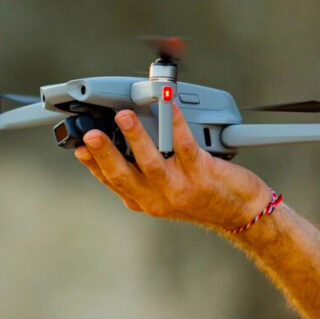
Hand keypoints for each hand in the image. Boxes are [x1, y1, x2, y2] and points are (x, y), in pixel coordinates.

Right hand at [74, 103, 271, 231]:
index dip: (92, 165)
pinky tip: (169, 106)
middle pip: (123, 176)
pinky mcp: (201, 175)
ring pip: (150, 163)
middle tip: (90, 135)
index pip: (111, 181)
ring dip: (135, 138)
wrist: (241, 212)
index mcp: (143, 201)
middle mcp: (157, 198)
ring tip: (124, 117)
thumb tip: (123, 141)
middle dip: (104, 154)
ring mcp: (179, 188)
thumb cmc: (202, 198)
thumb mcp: (164, 193)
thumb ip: (143, 174)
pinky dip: (174, 123)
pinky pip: (184, 145)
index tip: (78, 148)